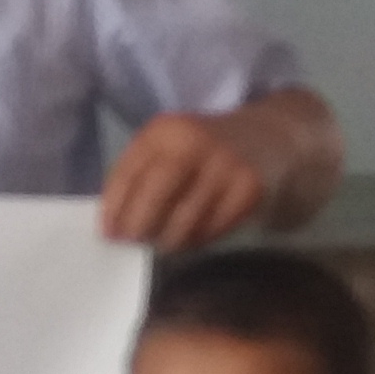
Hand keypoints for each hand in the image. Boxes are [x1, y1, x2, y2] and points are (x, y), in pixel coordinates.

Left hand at [99, 112, 272, 250]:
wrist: (266, 140)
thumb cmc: (203, 151)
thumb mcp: (168, 148)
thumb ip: (141, 176)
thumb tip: (113, 223)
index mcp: (165, 130)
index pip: (129, 172)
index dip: (114, 208)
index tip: (108, 233)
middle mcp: (195, 142)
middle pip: (155, 193)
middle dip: (138, 224)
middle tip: (132, 242)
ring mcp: (225, 165)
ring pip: (185, 217)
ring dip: (168, 238)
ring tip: (163, 243)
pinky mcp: (249, 188)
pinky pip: (213, 227)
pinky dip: (197, 239)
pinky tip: (192, 237)